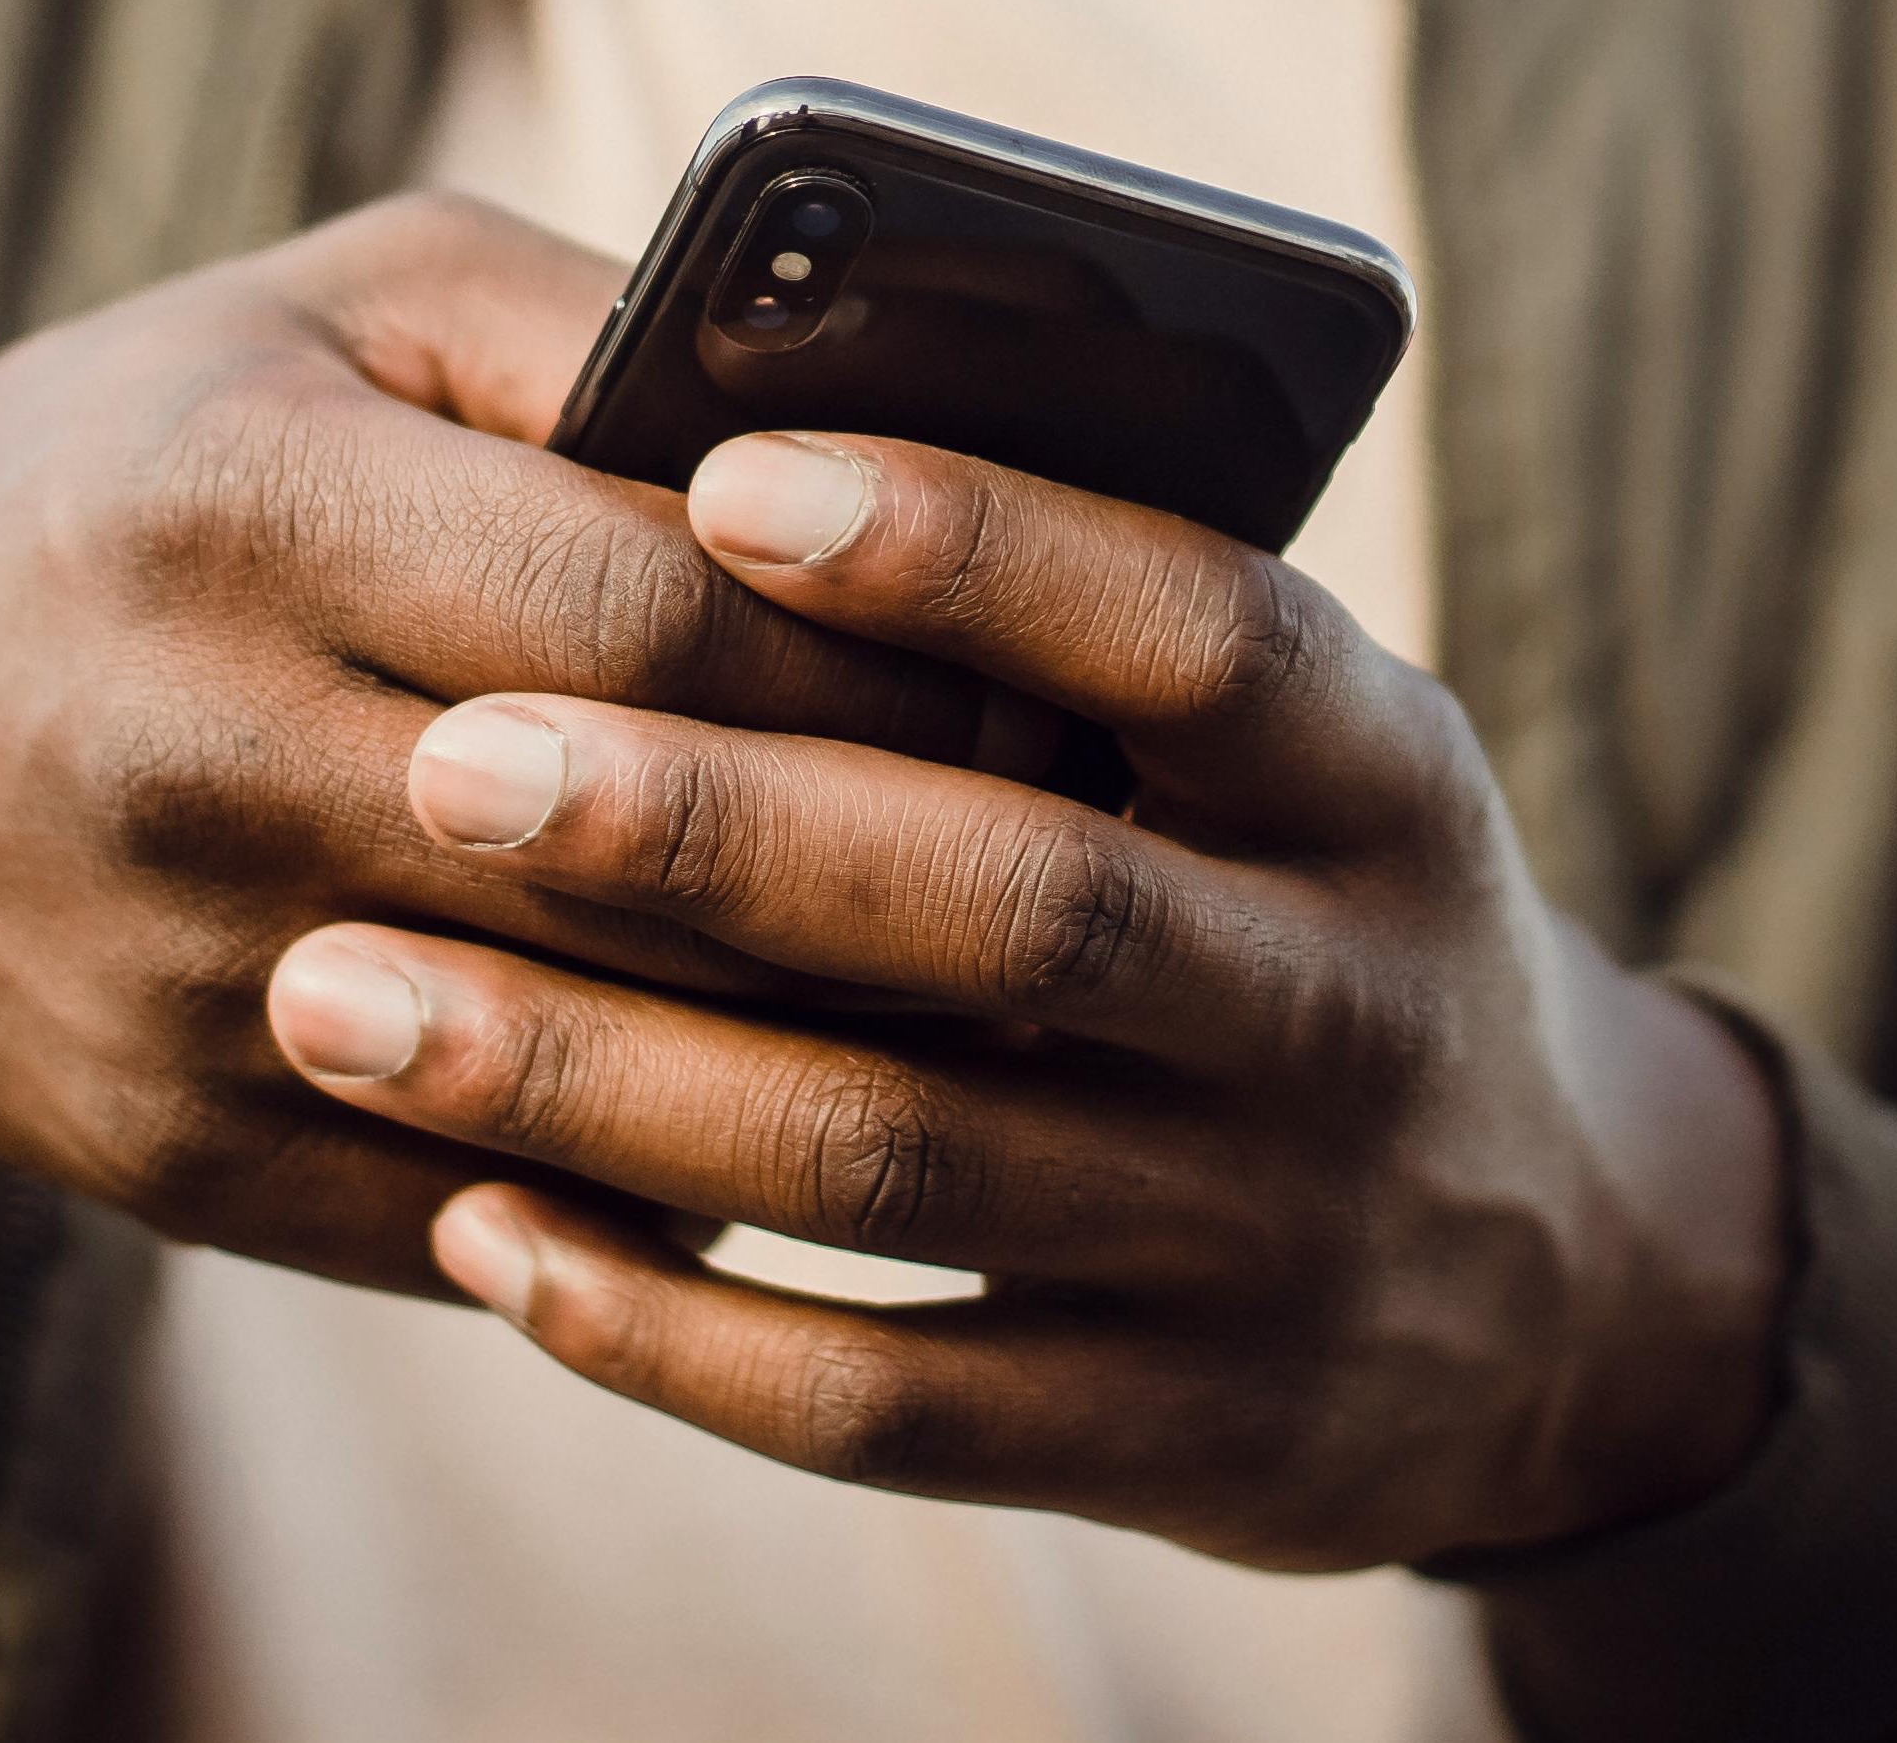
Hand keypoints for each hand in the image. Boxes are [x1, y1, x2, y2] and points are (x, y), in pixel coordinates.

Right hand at [0, 201, 1040, 1290]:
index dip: (889, 659)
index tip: (1061, 672)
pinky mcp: (172, 1165)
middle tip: (1096, 847)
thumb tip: (876, 430)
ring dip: (837, 1044)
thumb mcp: (334, 295)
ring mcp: (183, 988)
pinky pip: (502, 1212)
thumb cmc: (124, 454)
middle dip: (907, 861)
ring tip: (1011, 993)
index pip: (659, 618)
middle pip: (655, 857)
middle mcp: (203, 753)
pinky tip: (816, 1116)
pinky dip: (683, 1178)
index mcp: (252, 502)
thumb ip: (597, 329)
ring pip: (601, 1066)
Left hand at [261, 428, 1790, 1564]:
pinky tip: (476, 1224)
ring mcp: (1263, 1240)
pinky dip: (663, 1323)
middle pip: (1015, 901)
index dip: (970, 546)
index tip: (722, 475)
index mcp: (1375, 767)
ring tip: (346, 994)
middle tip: (451, 760)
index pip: (1189, 624)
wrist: (1550, 1275)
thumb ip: (1083, 615)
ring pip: (899, 1151)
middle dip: (714, 830)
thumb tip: (731, 462)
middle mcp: (1346, 1003)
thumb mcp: (1293, 740)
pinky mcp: (1165, 1435)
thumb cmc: (1298, 895)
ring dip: (604, 1078)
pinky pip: (881, 1404)